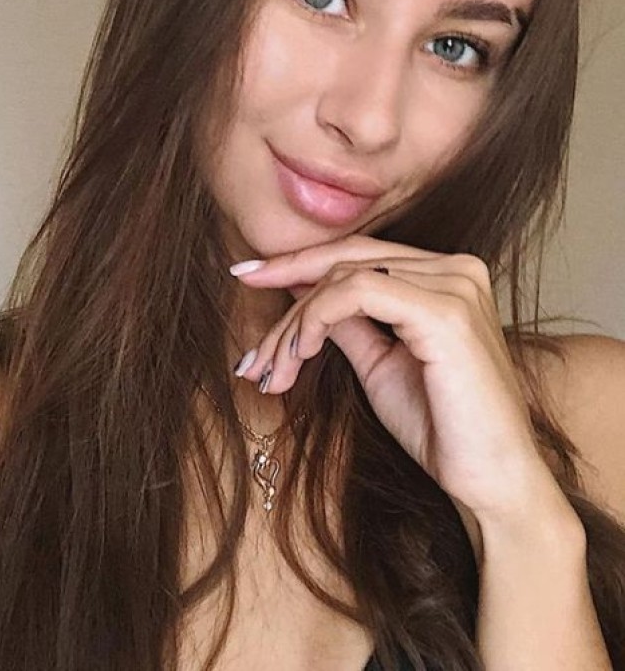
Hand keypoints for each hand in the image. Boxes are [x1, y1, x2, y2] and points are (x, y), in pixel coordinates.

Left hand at [231, 235, 566, 540]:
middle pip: (347, 260)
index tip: (247, 275)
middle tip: (248, 337)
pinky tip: (298, 354)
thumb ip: (348, 323)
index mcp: (447, 275)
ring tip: (268, 369)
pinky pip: (359, 293)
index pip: (360, 255)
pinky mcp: (445, 312)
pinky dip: (316, 319)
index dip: (299, 262)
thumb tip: (301, 293)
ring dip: (294, 322)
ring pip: (344, 277)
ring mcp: (455, 284)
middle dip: (284, 290)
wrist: (491, 481)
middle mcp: (456, 268)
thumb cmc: (442, 428)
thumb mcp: (380, 364)